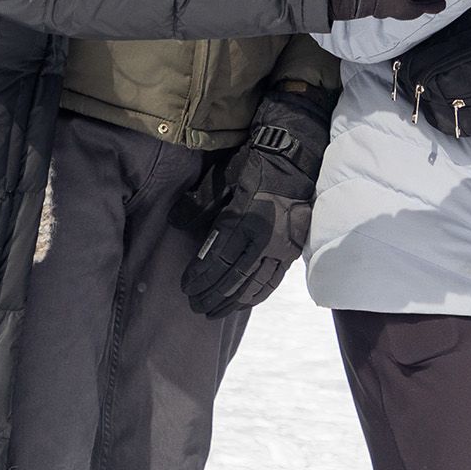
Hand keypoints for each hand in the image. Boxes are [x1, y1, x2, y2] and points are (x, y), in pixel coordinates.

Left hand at [179, 86, 330, 317]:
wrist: (296, 158)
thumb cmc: (255, 164)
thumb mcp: (224, 179)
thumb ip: (200, 203)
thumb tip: (175, 222)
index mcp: (245, 219)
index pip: (218, 257)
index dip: (200, 276)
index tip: (185, 286)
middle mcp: (265, 238)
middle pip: (233, 277)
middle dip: (212, 294)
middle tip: (195, 305)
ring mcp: (282, 246)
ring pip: (254, 284)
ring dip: (232, 301)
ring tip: (214, 312)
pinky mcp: (292, 249)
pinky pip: (273, 280)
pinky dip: (256, 295)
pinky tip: (243, 303)